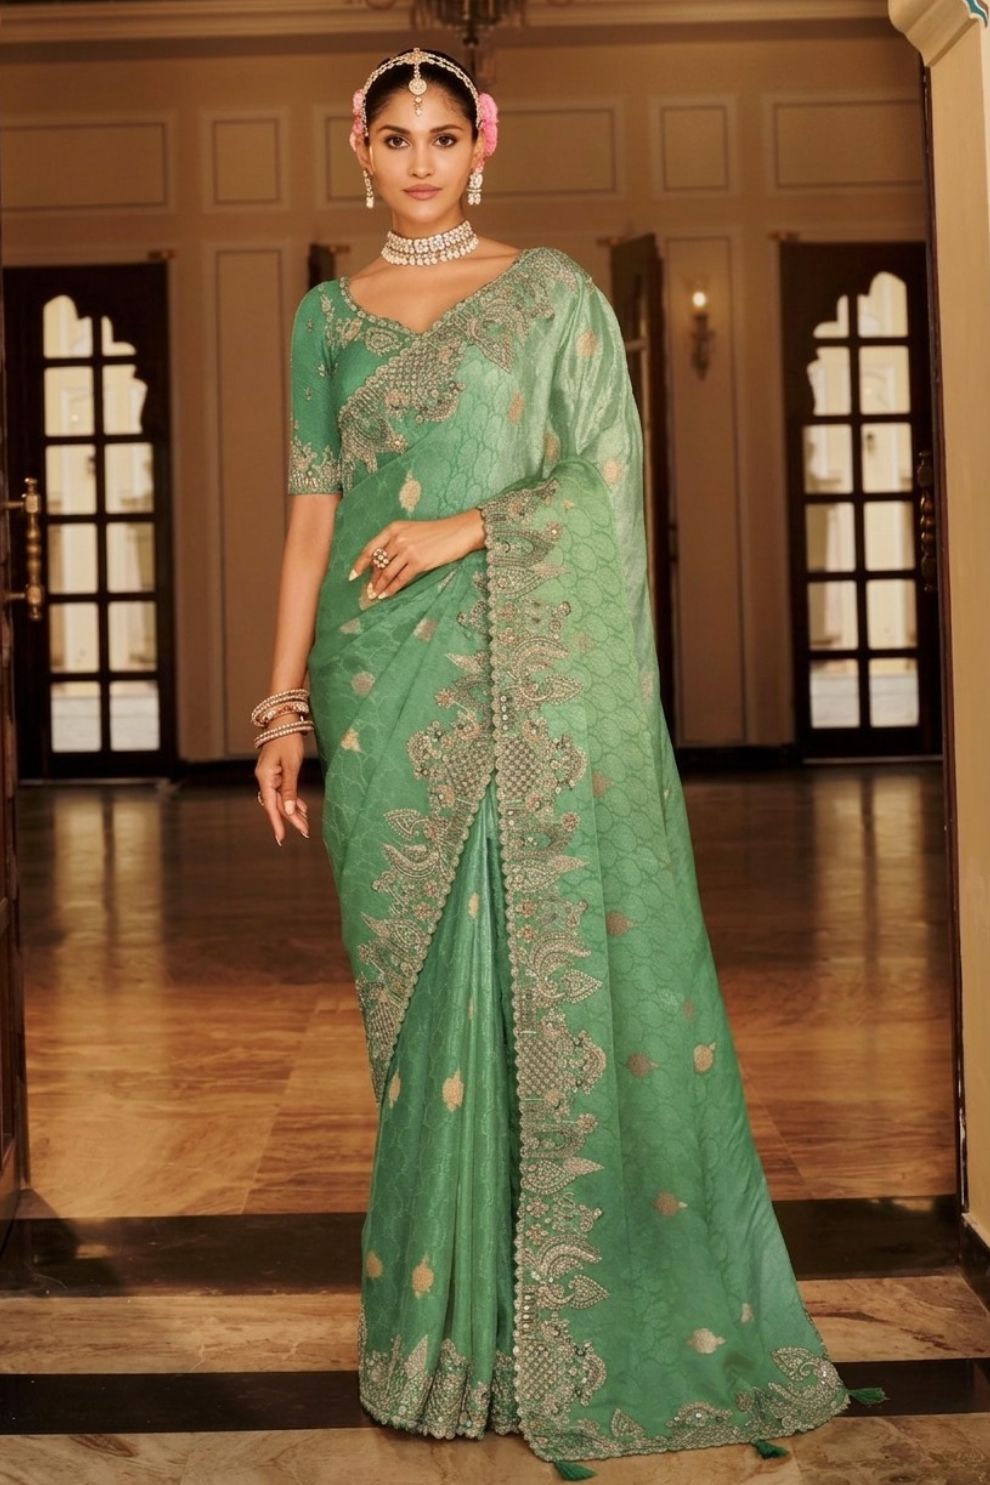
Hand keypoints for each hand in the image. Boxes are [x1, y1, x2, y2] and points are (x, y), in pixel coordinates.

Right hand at [255, 731, 309, 845]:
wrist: (284, 720)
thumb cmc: (288, 739)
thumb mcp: (291, 765)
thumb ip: (290, 788)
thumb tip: (290, 810)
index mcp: (265, 777)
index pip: (271, 806)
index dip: (277, 823)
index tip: (281, 838)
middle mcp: (265, 779)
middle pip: (278, 804)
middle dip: (291, 818)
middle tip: (305, 832)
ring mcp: (270, 776)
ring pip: (282, 798)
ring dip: (294, 811)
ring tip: (306, 824)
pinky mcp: (277, 772)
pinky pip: (284, 790)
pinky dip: (293, 799)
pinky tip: (302, 808)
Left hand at [349, 509, 484, 599]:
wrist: (458, 532)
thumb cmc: (436, 532)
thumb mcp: (411, 530)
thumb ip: (395, 542)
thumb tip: (381, 562)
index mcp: (394, 528)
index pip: (370, 548)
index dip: (359, 564)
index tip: (353, 576)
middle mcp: (398, 538)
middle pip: (378, 563)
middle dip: (372, 579)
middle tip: (368, 591)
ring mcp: (408, 550)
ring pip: (387, 573)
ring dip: (380, 586)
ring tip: (375, 596)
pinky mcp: (419, 562)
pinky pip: (400, 579)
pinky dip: (392, 589)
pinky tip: (387, 595)